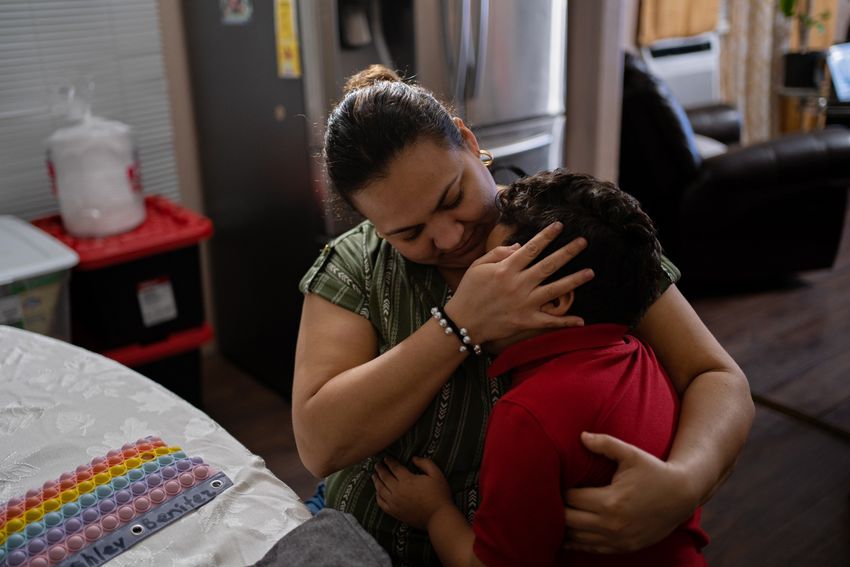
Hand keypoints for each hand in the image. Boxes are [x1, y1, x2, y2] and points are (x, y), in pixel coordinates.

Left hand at [373, 456, 453, 530]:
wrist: (438, 517)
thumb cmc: (439, 495)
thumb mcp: (436, 474)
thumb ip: (425, 463)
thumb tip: (414, 458)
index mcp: (407, 480)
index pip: (394, 467)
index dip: (389, 461)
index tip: (386, 458)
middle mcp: (398, 491)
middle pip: (384, 477)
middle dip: (380, 469)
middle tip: (377, 464)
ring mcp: (394, 502)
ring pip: (380, 489)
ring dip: (376, 481)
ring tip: (374, 475)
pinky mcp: (394, 512)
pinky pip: (381, 503)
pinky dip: (377, 496)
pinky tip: (377, 492)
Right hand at [446, 222, 593, 343]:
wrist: (462, 322)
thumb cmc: (469, 292)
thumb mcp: (477, 266)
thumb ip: (498, 253)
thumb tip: (520, 246)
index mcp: (506, 269)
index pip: (531, 248)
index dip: (547, 236)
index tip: (560, 226)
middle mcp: (518, 284)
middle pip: (548, 265)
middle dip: (567, 252)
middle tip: (583, 242)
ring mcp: (524, 304)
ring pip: (554, 290)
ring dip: (574, 281)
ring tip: (590, 272)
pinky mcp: (525, 321)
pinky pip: (549, 321)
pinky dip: (565, 322)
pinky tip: (582, 320)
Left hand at [563, 432, 698, 553]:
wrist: (682, 495)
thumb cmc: (654, 470)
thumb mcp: (631, 454)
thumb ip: (605, 443)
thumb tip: (581, 436)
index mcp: (610, 501)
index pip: (571, 499)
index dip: (560, 490)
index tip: (556, 482)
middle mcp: (611, 524)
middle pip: (568, 521)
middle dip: (558, 509)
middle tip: (551, 498)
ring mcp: (618, 539)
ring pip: (577, 539)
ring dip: (565, 527)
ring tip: (555, 515)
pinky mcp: (624, 547)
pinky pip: (592, 549)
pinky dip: (578, 542)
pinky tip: (568, 534)